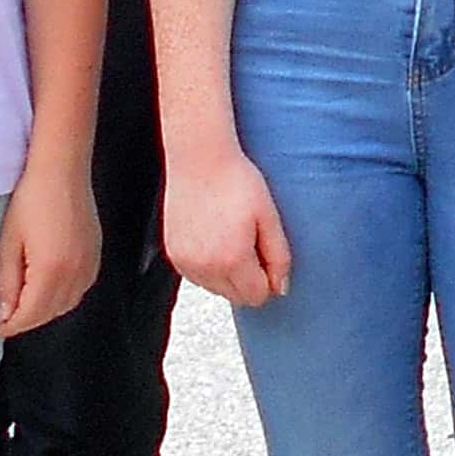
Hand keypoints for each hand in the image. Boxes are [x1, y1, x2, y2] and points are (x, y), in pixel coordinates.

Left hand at [0, 162, 100, 339]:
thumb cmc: (31, 199)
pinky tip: (49, 288)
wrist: (62, 170)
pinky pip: (81, 288)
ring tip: (26, 303)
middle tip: (7, 316)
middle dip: (27, 320)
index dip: (11, 325)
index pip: (30, 315)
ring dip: (46, 310)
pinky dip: (65, 296)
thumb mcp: (9, 242)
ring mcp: (90, 263)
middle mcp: (76, 272)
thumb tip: (5, 313)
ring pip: (68, 304)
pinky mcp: (96, 254)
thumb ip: (8, 282)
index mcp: (51, 270)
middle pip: (50, 313)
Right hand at [164, 149, 293, 306]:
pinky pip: (197, 277)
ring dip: (228, 274)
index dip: (269, 280)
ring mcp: (185, 262)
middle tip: (252, 242)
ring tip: (232, 236)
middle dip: (249, 278)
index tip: (269, 255)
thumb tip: (281, 288)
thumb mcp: (269, 217)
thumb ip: (279, 257)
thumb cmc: (237, 181)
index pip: (257, 296)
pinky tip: (215, 237)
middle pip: (236, 296)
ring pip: (216, 289)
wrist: (199, 158)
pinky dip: (209, 266)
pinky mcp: (173, 254)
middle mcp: (205, 268)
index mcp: (232, 259)